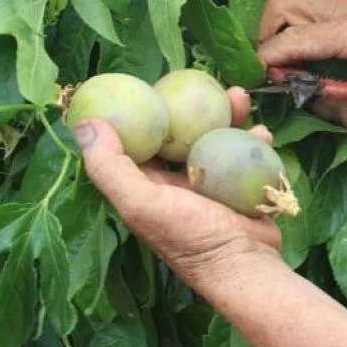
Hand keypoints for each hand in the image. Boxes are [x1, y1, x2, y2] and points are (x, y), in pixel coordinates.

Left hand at [73, 88, 280, 281]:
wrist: (246, 264)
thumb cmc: (191, 237)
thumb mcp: (142, 203)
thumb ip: (111, 167)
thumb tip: (85, 123)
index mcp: (147, 187)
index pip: (138, 140)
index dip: (140, 110)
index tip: (150, 82)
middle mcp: (176, 183)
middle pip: (180, 133)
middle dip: (191, 106)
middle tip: (202, 82)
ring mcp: (212, 183)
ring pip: (217, 137)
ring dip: (228, 115)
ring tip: (240, 97)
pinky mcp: (241, 185)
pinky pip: (246, 153)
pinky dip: (254, 139)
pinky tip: (262, 133)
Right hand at [254, 0, 346, 127]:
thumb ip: (344, 109)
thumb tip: (304, 100)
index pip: (296, 39)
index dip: (268, 61)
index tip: (255, 83)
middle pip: (282, 4)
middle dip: (263, 37)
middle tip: (270, 72)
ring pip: (289, 1)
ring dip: (275, 30)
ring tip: (283, 66)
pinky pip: (304, 7)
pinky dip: (290, 27)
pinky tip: (300, 57)